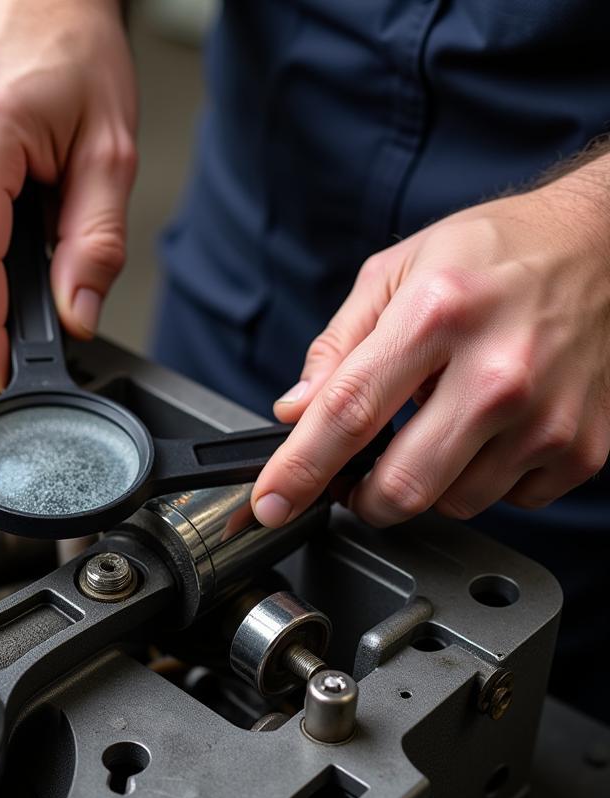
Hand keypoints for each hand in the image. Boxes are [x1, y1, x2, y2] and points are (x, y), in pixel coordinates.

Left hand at [252, 164, 609, 527]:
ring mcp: (546, 416)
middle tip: (357, 476)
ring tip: (439, 426)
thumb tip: (295, 411)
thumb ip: (338, 345)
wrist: (602, 244)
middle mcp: (498, 371)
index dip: (298, 469)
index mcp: (438, 315)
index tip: (270, 504)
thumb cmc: (493, 255)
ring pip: (452, 503)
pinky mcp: (581, 446)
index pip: (349, 413)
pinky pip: (507, 501)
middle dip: (361, 497)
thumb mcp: (397, 272)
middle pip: (402, 485)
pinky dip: (483, 478)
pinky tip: (488, 432)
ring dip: (427, 483)